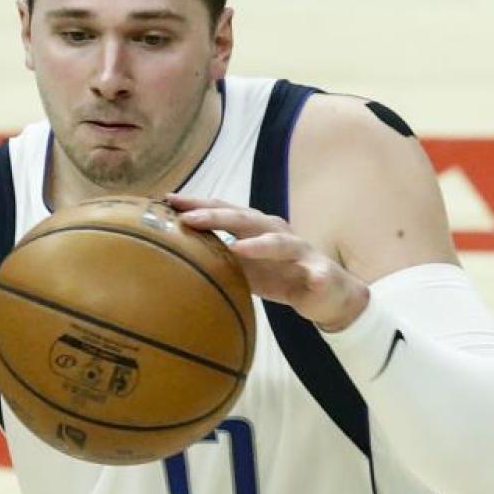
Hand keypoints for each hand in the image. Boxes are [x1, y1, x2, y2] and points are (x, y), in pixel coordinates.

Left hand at [166, 194, 368, 331]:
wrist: (325, 292)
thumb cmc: (279, 275)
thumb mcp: (244, 267)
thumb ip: (218, 256)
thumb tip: (177, 252)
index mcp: (256, 229)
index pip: (224, 212)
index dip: (198, 206)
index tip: (168, 201)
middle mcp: (277, 232)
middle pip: (245, 220)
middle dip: (216, 217)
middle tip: (188, 218)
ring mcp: (299, 250)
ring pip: (280, 242)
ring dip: (260, 244)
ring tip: (238, 247)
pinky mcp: (320, 271)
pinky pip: (316, 273)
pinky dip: (313, 275)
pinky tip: (310, 279)